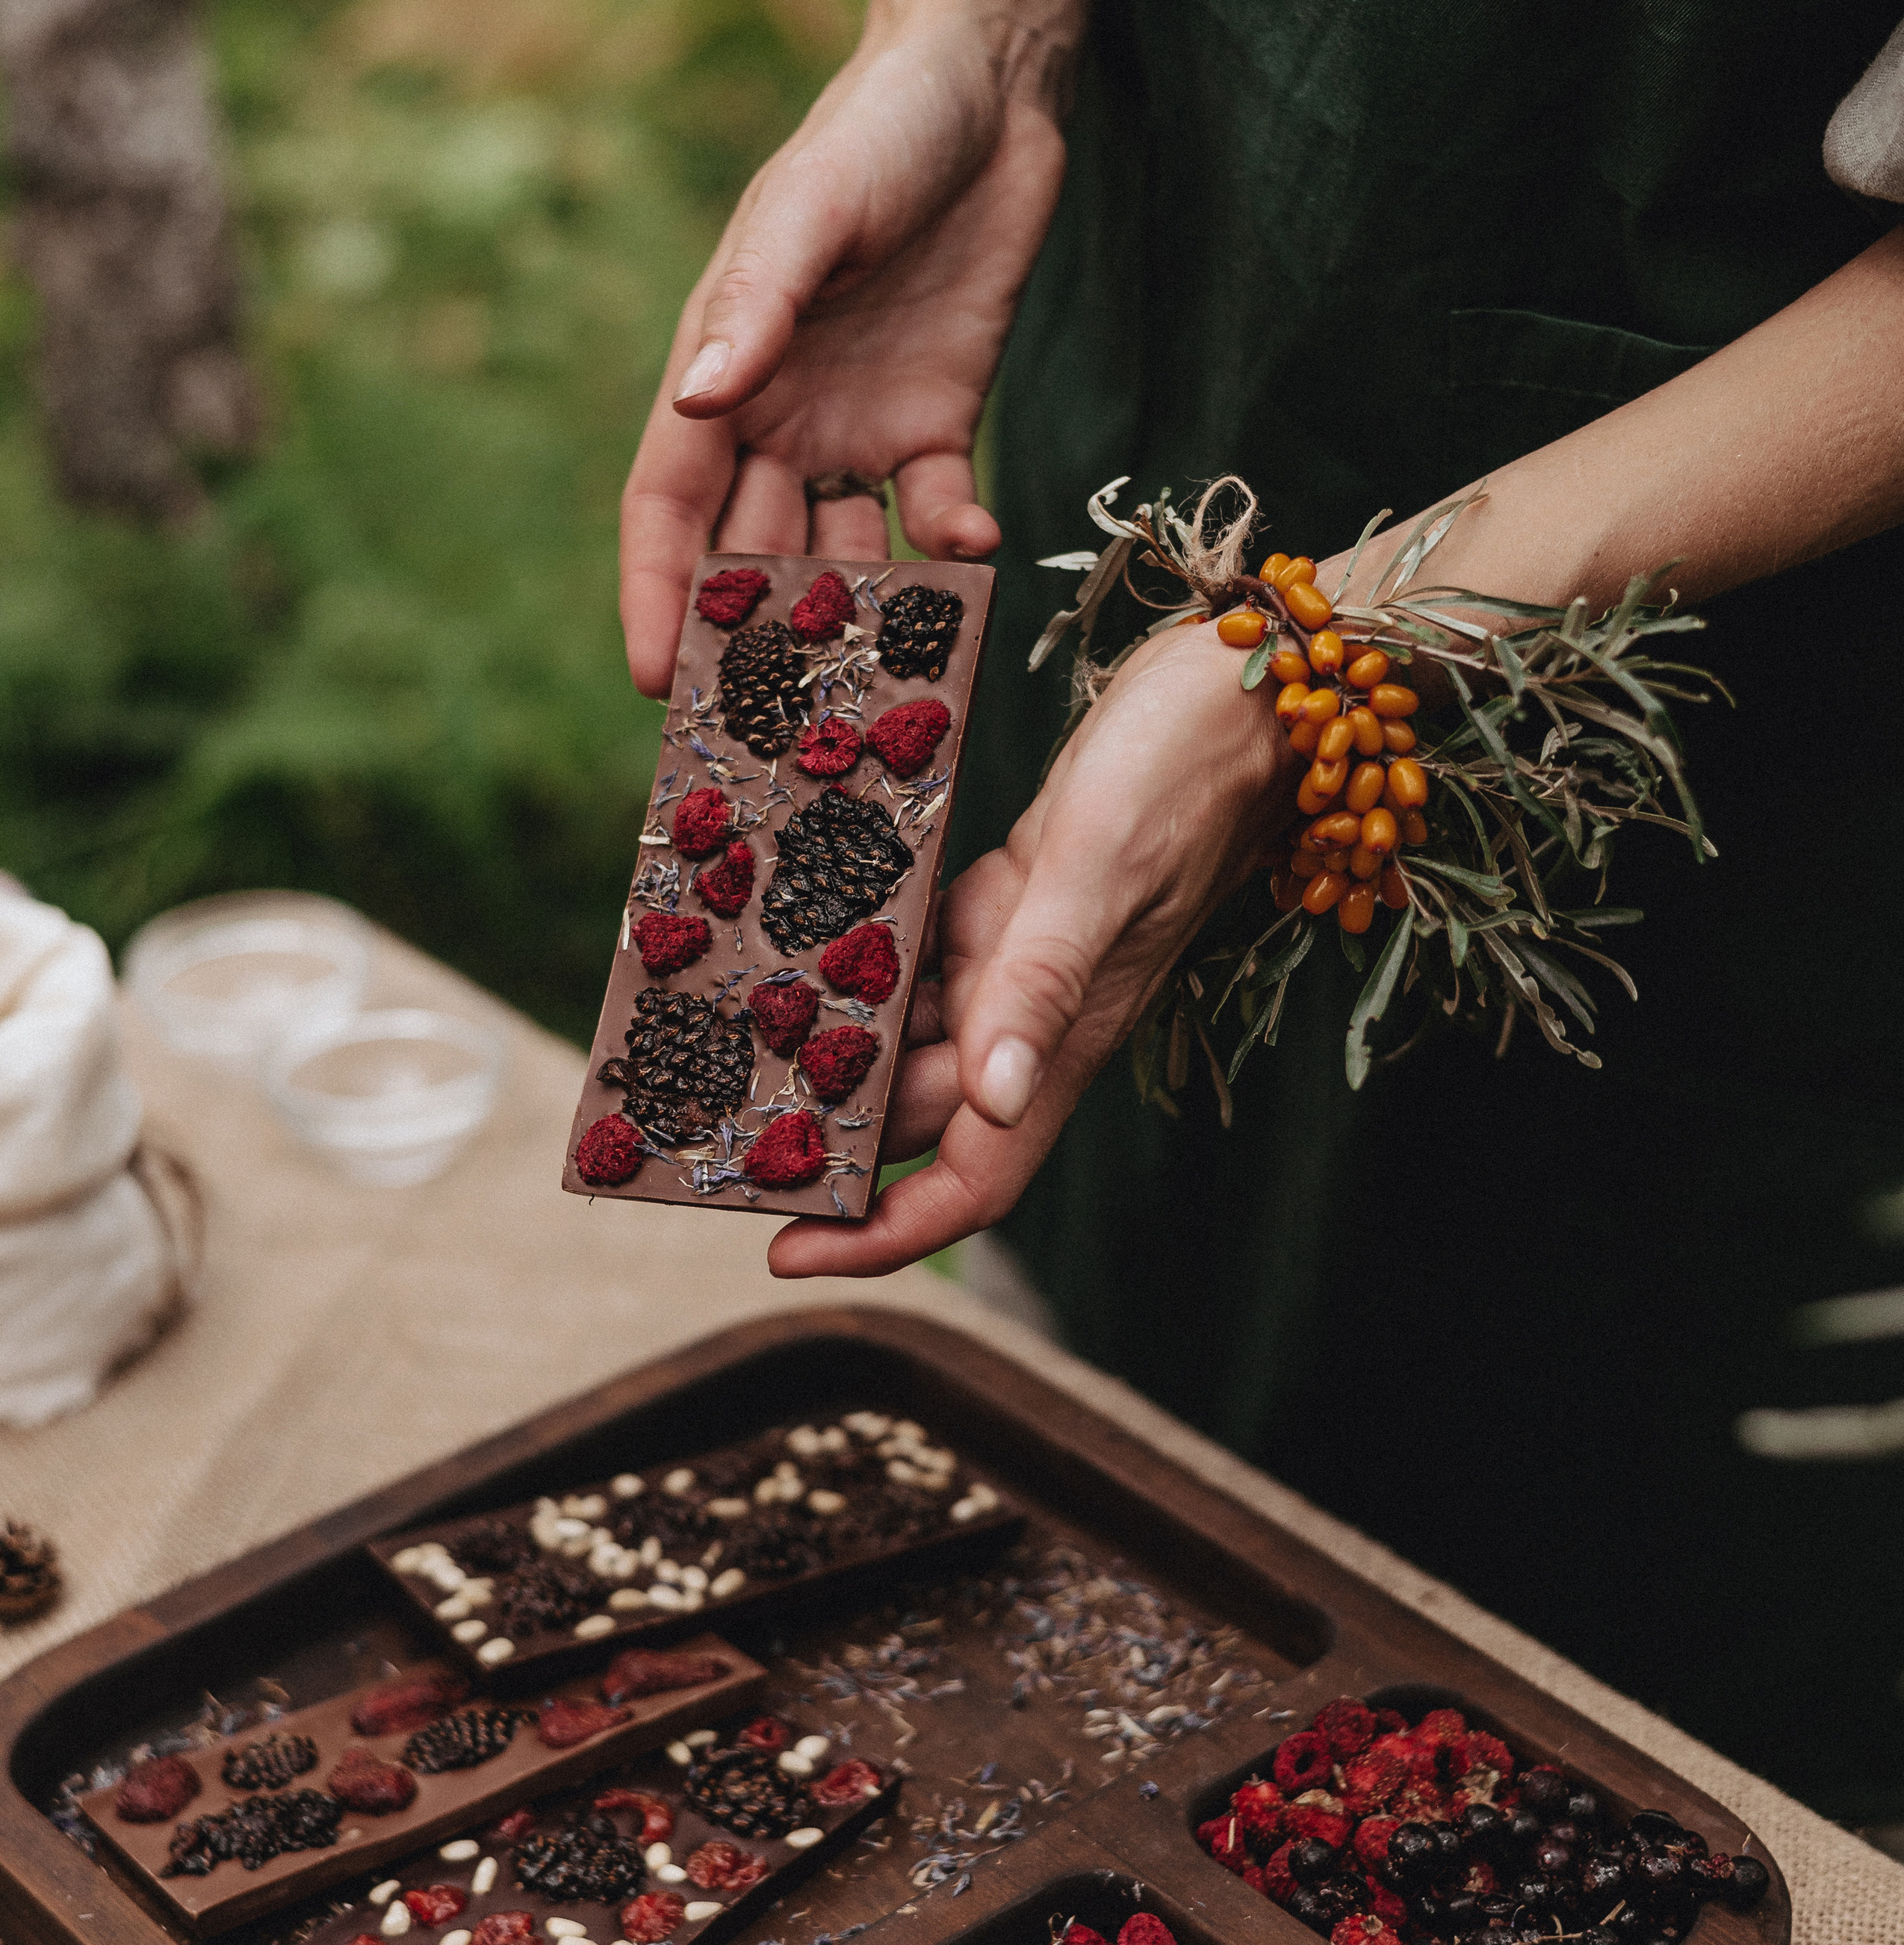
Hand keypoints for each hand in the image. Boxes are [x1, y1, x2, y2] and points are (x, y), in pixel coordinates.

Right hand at [619, 21, 1065, 695]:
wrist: (989, 86)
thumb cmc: (875, 129)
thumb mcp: (809, 210)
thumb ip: (757, 307)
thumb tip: (695, 397)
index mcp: (721, 371)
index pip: (668, 506)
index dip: (659, 594)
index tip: (659, 681)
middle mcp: (777, 416)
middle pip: (747, 551)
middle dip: (749, 639)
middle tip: (764, 727)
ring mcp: (857, 427)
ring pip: (839, 553)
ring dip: (853, 617)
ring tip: (873, 687)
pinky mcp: (939, 421)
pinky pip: (934, 510)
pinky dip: (950, 545)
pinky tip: (975, 558)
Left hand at [767, 623, 1295, 1276]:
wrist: (1244, 691)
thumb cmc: (1185, 772)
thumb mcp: (1097, 872)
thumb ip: (1042, 986)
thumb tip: (992, 1101)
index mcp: (1059, 1038)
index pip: (968, 1179)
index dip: (879, 1233)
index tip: (784, 1253)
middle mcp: (1030, 1017)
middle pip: (911, 1117)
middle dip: (817, 1137)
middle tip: (701, 1128)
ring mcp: (1017, 960)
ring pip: (902, 1038)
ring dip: (820, 1048)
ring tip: (711, 1039)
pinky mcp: (1006, 899)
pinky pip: (912, 955)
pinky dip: (847, 958)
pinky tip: (781, 936)